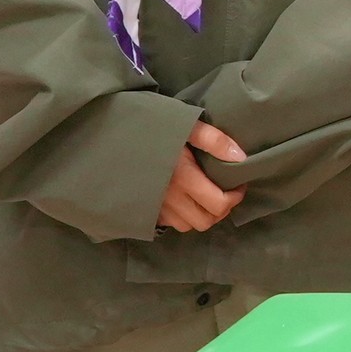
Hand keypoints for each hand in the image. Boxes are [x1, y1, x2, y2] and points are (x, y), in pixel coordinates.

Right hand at [154, 122, 249, 236]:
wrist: (109, 136)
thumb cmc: (151, 128)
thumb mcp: (186, 125)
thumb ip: (214, 140)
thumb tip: (241, 157)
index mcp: (183, 177)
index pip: (218, 205)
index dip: (235, 198)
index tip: (238, 184)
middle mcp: (169, 198)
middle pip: (206, 221)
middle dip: (221, 210)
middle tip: (225, 192)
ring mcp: (155, 207)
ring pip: (188, 225)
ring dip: (202, 215)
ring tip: (206, 197)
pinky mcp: (144, 210)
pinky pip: (170, 223)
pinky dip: (182, 217)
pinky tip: (184, 200)